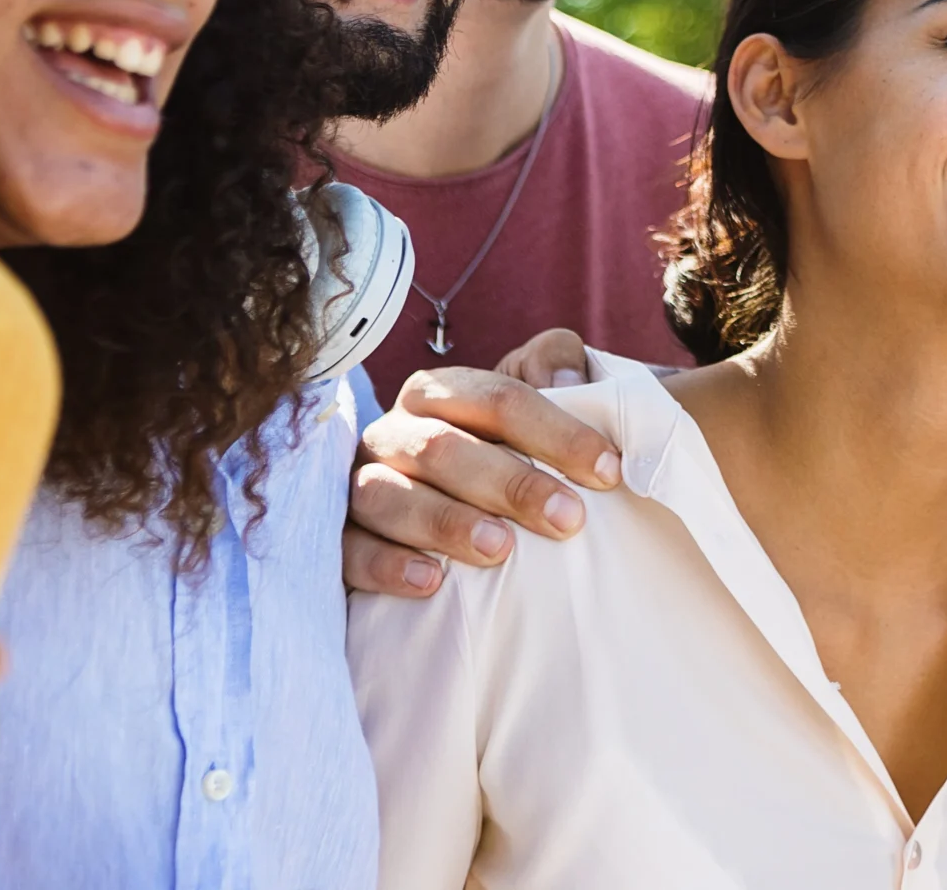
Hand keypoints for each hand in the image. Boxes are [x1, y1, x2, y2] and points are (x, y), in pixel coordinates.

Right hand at [342, 338, 620, 599]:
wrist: (458, 512)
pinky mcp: (338, 542)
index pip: (497, 399)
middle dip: (509, 483)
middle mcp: (393, 433)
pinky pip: (350, 551)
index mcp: (440, 393)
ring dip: (445, 522)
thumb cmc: (507, 453)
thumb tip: (561, 378)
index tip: (608, 471)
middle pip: (441, 447)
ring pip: (387, 496)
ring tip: (500, 550)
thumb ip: (555, 365)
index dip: (555, 432)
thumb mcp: (537, 402)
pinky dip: (387, 565)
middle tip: (567, 520)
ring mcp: (359, 486)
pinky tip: (431, 581)